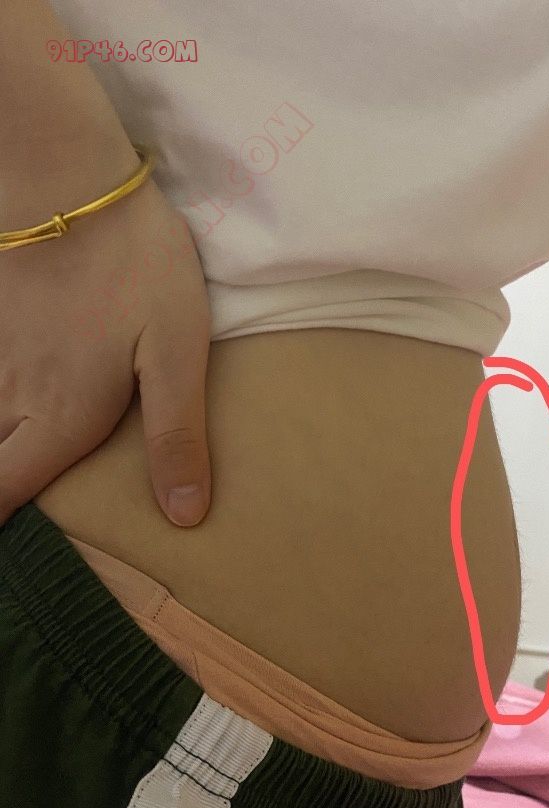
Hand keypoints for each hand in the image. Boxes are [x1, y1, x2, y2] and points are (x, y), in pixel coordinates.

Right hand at [0, 168, 212, 527]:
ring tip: (16, 453)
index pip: (4, 496)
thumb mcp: (178, 357)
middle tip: (12, 493)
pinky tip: (9, 394)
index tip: (9, 536)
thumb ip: (176, 438)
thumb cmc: (134, 270)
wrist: (68, 181)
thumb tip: (183, 517)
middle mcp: (9, 399)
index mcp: (61, 419)